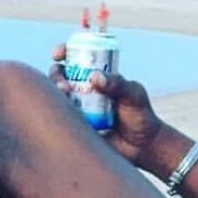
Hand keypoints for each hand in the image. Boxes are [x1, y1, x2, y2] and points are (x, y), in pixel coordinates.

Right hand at [49, 45, 163, 165]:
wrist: (142, 147)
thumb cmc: (141, 116)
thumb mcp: (133, 95)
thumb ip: (118, 84)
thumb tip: (94, 76)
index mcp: (99, 75)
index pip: (78, 57)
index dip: (64, 51)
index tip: (58, 53)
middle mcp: (85, 89)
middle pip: (60, 75)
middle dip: (56, 75)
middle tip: (64, 85)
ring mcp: (79, 107)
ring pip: (57, 96)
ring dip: (55, 94)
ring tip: (65, 98)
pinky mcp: (76, 125)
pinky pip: (61, 117)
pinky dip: (57, 114)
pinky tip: (63, 116)